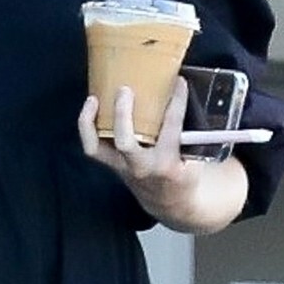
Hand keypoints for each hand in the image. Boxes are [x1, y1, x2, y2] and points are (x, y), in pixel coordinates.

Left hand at [78, 79, 249, 232]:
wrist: (170, 201)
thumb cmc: (184, 172)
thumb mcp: (195, 156)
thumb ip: (191, 130)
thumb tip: (182, 89)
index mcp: (169, 163)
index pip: (171, 127)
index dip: (176, 102)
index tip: (179, 82)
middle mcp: (143, 166)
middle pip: (126, 142)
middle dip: (122, 115)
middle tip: (125, 89)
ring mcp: (124, 167)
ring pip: (99, 147)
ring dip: (92, 122)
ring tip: (94, 98)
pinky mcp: (113, 164)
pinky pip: (93, 147)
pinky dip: (87, 127)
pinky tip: (91, 106)